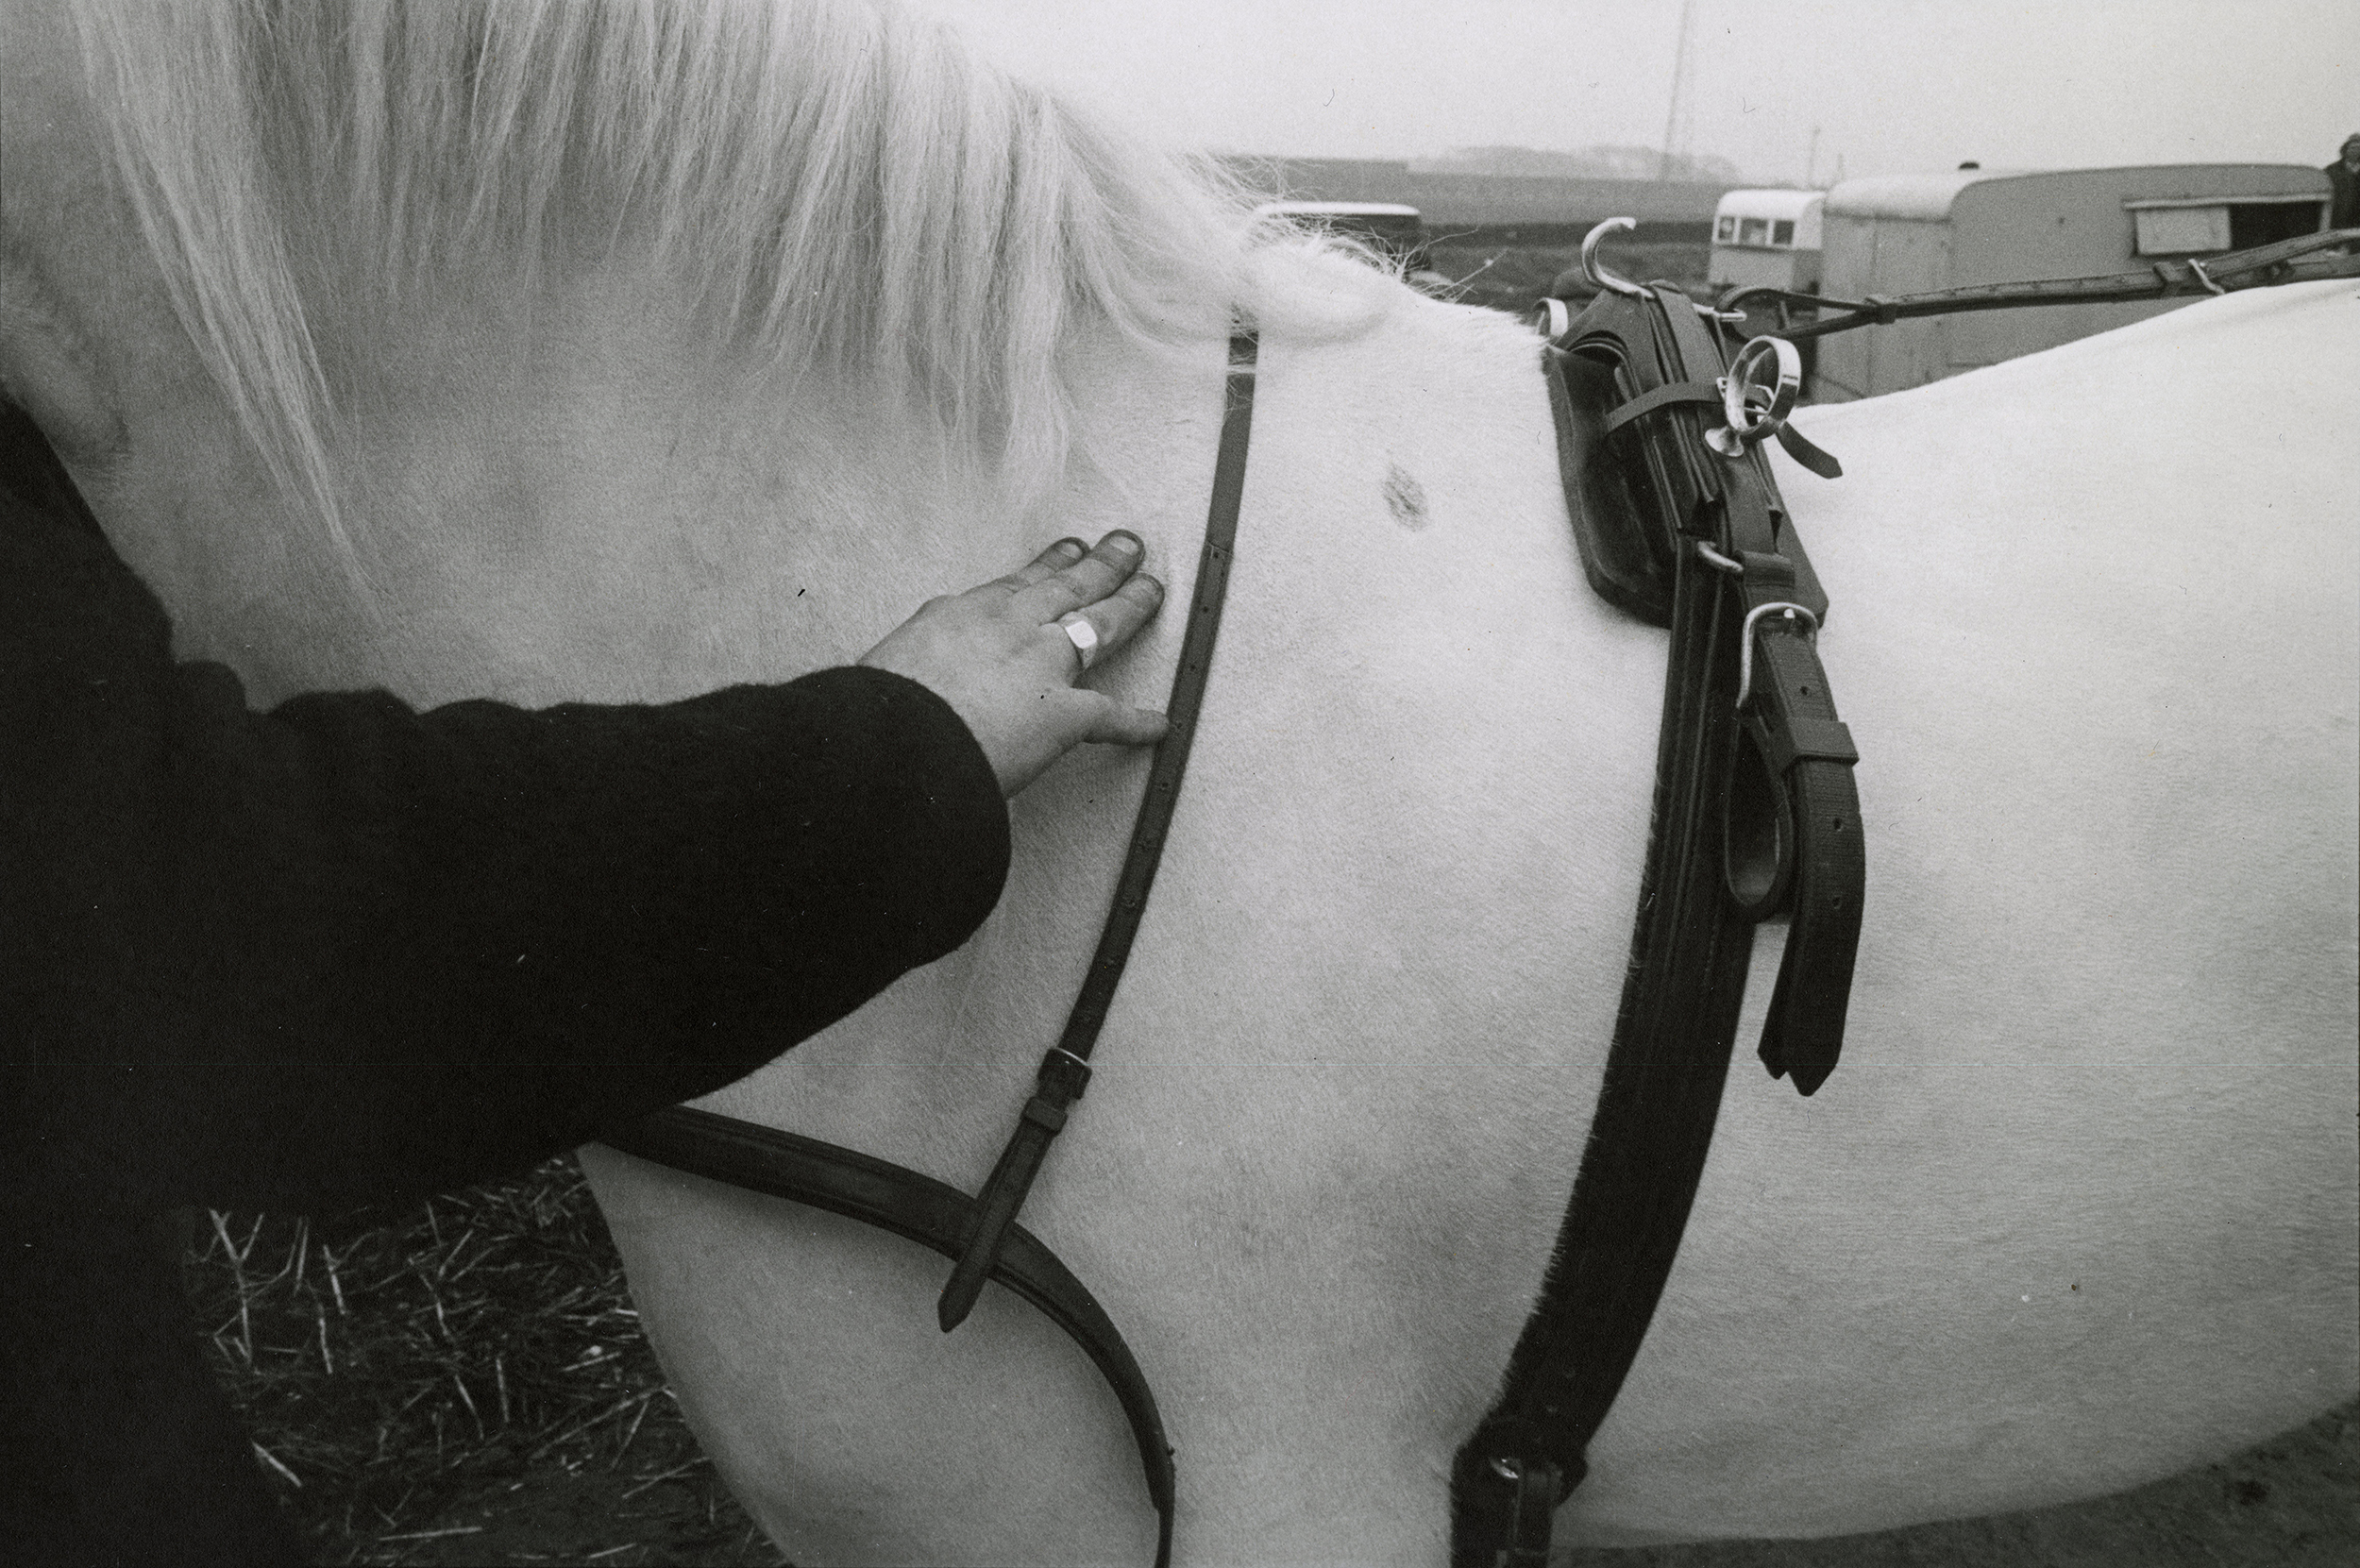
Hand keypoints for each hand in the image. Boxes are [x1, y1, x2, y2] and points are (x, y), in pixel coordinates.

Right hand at [859, 532, 1168, 796]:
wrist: (895, 739)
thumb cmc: (880, 708)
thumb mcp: (891, 663)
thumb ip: (919, 663)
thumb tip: (915, 681)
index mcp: (962, 613)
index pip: (1017, 583)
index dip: (1049, 566)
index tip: (1066, 553)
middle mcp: (1010, 626)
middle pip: (1068, 586)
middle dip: (1102, 564)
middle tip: (1125, 547)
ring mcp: (1041, 664)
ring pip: (1101, 624)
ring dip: (1132, 603)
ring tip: (1151, 588)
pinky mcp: (1064, 713)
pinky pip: (1111, 717)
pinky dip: (1138, 725)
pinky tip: (1159, 725)